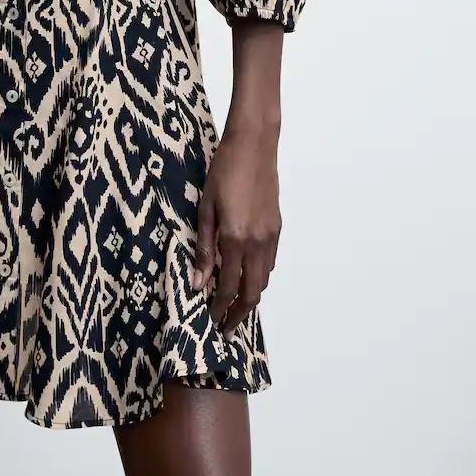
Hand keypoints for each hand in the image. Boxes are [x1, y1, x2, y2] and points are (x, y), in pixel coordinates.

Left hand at [191, 124, 280, 337]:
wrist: (254, 145)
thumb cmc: (223, 171)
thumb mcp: (205, 208)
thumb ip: (204, 247)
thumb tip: (198, 282)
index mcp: (235, 239)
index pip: (227, 288)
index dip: (218, 309)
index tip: (209, 323)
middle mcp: (257, 243)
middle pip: (251, 293)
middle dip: (237, 315)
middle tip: (225, 329)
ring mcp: (270, 236)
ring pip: (263, 280)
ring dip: (249, 298)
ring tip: (234, 308)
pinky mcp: (277, 227)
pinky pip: (269, 263)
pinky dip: (258, 277)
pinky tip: (247, 276)